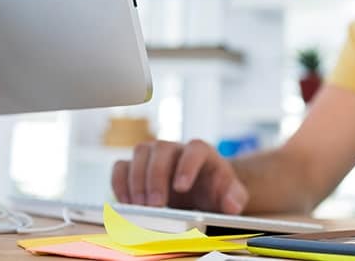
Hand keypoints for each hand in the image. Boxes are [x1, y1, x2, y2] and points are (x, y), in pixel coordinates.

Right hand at [111, 139, 248, 214]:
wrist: (201, 189)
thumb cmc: (214, 189)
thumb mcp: (231, 195)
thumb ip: (235, 197)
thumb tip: (231, 204)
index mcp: (202, 151)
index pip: (195, 149)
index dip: (187, 166)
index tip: (181, 188)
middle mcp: (175, 148)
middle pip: (161, 149)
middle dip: (156, 177)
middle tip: (155, 205)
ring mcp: (154, 155)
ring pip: (139, 153)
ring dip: (136, 181)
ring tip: (140, 207)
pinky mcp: (136, 167)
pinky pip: (121, 167)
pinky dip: (119, 184)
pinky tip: (126, 204)